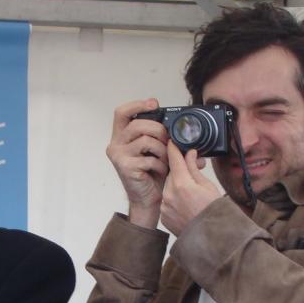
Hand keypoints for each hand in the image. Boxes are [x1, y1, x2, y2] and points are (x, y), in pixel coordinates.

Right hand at [106, 99, 169, 227]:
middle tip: (169, 140)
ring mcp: (119, 156)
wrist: (148, 199)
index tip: (154, 104)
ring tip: (166, 158)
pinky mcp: (125, 168)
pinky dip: (160, 164)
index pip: (122, 113)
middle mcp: (115, 144)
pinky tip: (161, 170)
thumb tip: (188, 131)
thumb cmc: (152, 174)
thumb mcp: (158, 151)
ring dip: (162, 149)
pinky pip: (148, 159)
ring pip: (144, 140)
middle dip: (158, 130)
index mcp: (121, 136)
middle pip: (137, 124)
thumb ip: (166, 138)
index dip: (137, 105)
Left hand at [160, 143, 220, 235]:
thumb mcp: (208, 186)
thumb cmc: (214, 213)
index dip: (173, 147)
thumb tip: (189, 154)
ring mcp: (165, 207)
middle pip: (171, 173)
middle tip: (192, 169)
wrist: (212, 239)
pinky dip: (174, 198)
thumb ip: (194, 168)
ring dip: (177, 185)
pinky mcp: (164, 216)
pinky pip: (167, 201)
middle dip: (180, 170)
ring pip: (168, 187)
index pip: (174, 159)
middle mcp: (169, 195)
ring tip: (191, 192)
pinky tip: (186, 203)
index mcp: (182, 184)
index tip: (172, 140)